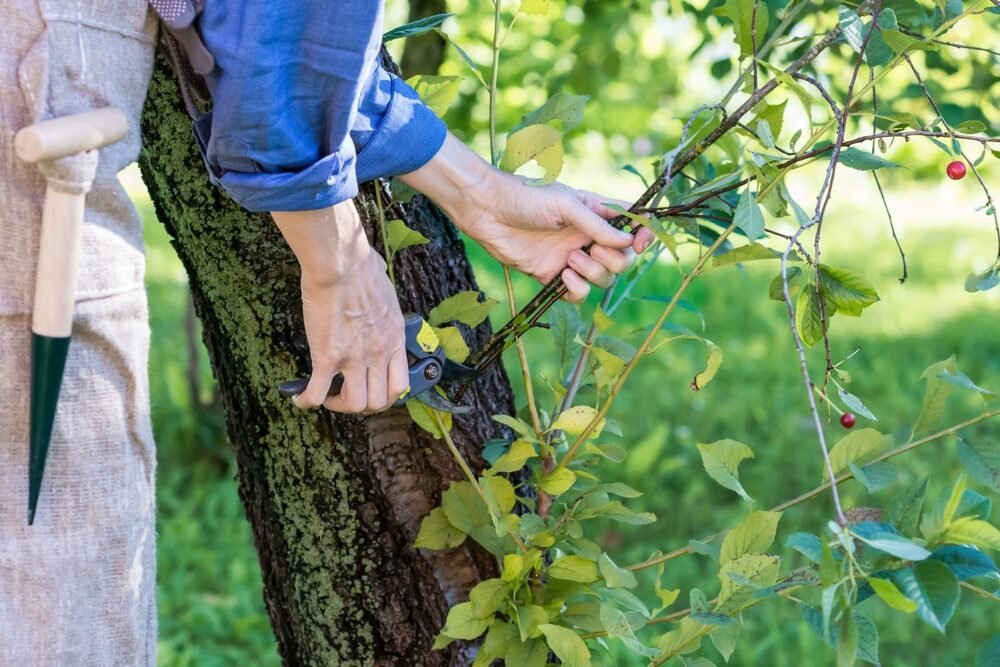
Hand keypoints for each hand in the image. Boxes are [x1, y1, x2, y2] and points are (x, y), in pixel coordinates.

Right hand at [272, 203, 408, 413]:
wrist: (341, 264)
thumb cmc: (361, 267)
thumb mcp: (385, 291)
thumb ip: (382, 301)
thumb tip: (377, 279)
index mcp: (394, 339)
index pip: (400, 386)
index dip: (384, 396)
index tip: (369, 389)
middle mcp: (379, 354)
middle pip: (377, 401)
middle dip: (360, 404)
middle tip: (344, 394)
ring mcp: (354, 359)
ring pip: (353, 404)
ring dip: (337, 405)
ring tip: (326, 395)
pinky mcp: (328, 357)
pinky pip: (317, 392)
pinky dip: (306, 400)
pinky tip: (299, 398)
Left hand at [461, 175, 653, 301]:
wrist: (488, 210)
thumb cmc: (526, 196)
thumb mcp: (566, 204)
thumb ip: (598, 224)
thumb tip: (628, 242)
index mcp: (596, 212)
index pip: (632, 227)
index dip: (643, 237)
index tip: (639, 244)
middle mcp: (588, 236)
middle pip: (622, 259)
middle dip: (614, 259)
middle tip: (591, 248)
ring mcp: (572, 257)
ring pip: (602, 279)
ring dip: (593, 272)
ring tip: (570, 259)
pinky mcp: (553, 276)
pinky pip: (578, 293)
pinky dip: (577, 289)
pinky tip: (564, 276)